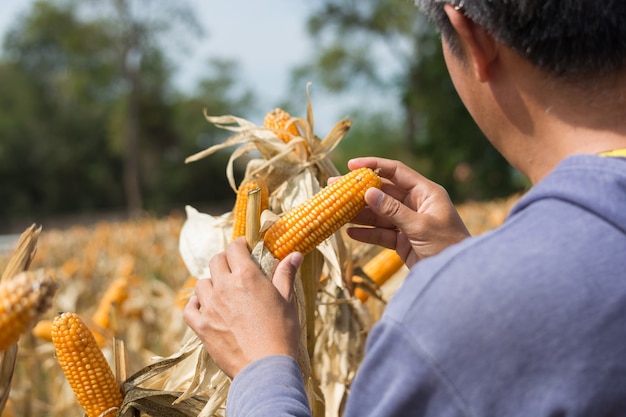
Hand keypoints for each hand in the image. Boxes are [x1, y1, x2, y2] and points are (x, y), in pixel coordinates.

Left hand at [183, 237, 303, 377]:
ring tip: (222, 289)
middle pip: (216, 261)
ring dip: (211, 282)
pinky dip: (194, 303)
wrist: (266, 368)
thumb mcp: (288, 300)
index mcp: (246, 276)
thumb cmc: (282, 332)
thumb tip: (295, 255)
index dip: (239, 244)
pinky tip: (202, 305)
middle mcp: (224, 287)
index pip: (234, 248)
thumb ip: (286, 274)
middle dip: (225, 260)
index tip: (244, 247)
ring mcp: (210, 307)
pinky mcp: (201, 327)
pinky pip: (189, 308)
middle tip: (234, 267)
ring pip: (201, 283)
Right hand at [346, 157, 469, 267]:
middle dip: (359, 191)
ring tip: (336, 211)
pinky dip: (367, 233)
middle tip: (334, 187)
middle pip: (383, 193)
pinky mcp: (404, 241)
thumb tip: (368, 193)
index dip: (374, 166)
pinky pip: (381, 233)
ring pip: (379, 214)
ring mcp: (409, 223)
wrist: (459, 277)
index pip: (396, 172)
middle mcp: (416, 204)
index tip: (351, 165)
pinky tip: (349, 232)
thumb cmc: (448, 247)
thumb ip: (393, 210)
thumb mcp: (420, 227)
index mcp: (426, 193)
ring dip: (359, 213)